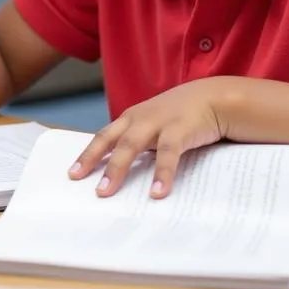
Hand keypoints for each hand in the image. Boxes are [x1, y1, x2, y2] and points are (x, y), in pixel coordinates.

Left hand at [69, 78, 235, 197]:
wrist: (216, 97)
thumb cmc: (184, 116)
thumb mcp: (158, 127)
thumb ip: (144, 145)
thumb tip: (127, 176)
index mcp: (132, 119)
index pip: (104, 137)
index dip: (88, 154)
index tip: (73, 174)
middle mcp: (140, 119)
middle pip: (111, 140)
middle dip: (93, 160)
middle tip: (80, 182)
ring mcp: (158, 122)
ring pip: (131, 145)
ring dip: (117, 168)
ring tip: (107, 191)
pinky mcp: (180, 129)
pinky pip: (167, 153)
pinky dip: (161, 173)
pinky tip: (156, 192)